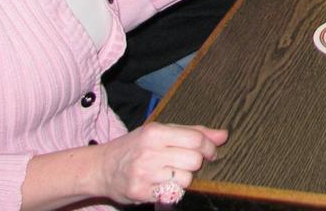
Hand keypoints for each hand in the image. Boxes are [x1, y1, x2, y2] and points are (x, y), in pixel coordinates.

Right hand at [92, 121, 227, 204]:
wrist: (101, 167)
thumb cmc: (137, 146)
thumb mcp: (161, 131)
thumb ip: (194, 132)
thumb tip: (224, 135)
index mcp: (155, 133)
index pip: (196, 140)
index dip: (209, 147)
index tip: (210, 152)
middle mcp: (149, 152)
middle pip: (194, 161)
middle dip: (196, 163)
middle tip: (186, 162)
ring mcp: (144, 174)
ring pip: (186, 179)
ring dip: (184, 178)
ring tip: (171, 173)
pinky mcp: (140, 193)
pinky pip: (172, 194)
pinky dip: (172, 190)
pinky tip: (162, 183)